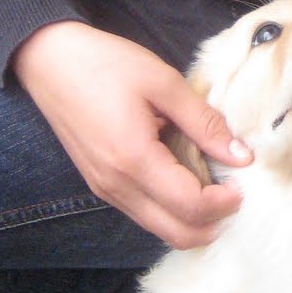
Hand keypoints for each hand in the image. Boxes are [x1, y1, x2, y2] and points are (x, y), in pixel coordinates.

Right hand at [12, 20, 250, 247]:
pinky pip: (143, 212)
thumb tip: (241, 156)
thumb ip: (204, 123)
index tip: (243, 181)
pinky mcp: (99, 184)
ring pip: (159, 228)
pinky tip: (185, 179)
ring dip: (192, 219)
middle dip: (213, 223)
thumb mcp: (163, 83)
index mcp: (134, 160)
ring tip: (214, 185)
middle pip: (176, 233)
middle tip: (234, 193)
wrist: (48, 59)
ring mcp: (104, 189)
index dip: (225, 202)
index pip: (190, 206)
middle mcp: (116, 186)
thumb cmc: (105, 63)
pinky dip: (170, 209)